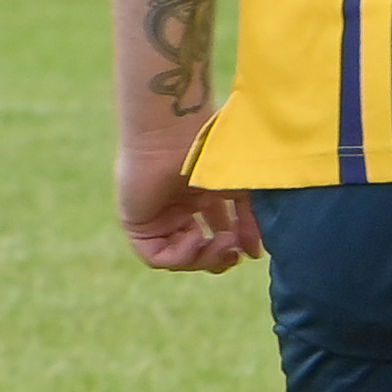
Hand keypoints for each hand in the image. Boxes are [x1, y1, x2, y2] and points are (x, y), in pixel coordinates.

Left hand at [117, 142, 261, 274]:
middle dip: (219, 258)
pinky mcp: (137, 224)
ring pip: (179, 258)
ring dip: (204, 258)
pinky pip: (157, 257)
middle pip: (197, 251)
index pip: (216, 235)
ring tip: (219, 241)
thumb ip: (248, 221)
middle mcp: (176, 208)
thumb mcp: (238, 189)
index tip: (252, 252)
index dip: (234, 248)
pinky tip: (195, 236)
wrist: (174, 133)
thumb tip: (254, 254)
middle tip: (234, 252)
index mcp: (198, 196)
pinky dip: (180, 255)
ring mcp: (156, 217)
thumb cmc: (209, 149)